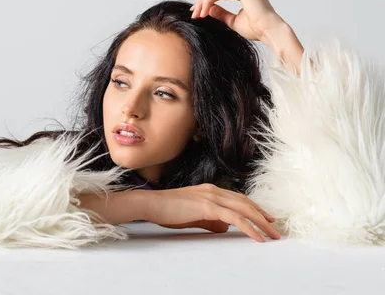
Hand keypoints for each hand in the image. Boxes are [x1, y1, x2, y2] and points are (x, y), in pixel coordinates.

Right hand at [145, 183, 280, 241]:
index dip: (254, 208)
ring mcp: (211, 197)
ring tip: (272, 235)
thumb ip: (210, 221)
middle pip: (245, 203)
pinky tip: (257, 236)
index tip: (266, 218)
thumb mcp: (193, 216)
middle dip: (262, 216)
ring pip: (244, 209)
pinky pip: (235, 218)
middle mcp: (214, 190)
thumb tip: (224, 228)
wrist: (152, 204)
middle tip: (275, 228)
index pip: (238, 198)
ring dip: (261, 222)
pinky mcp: (208, 207)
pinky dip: (249, 227)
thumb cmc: (168, 211)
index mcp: (210, 190)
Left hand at [190, 0, 285, 41]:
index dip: (206, 0)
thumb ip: (221, 12)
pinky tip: (205, 11)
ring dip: (203, 1)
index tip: (196, 13)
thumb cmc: (256, 28)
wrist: (268, 31)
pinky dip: (208, 0)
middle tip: (194, 14)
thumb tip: (208, 8)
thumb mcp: (232, 20)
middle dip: (202, 0)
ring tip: (198, 14)